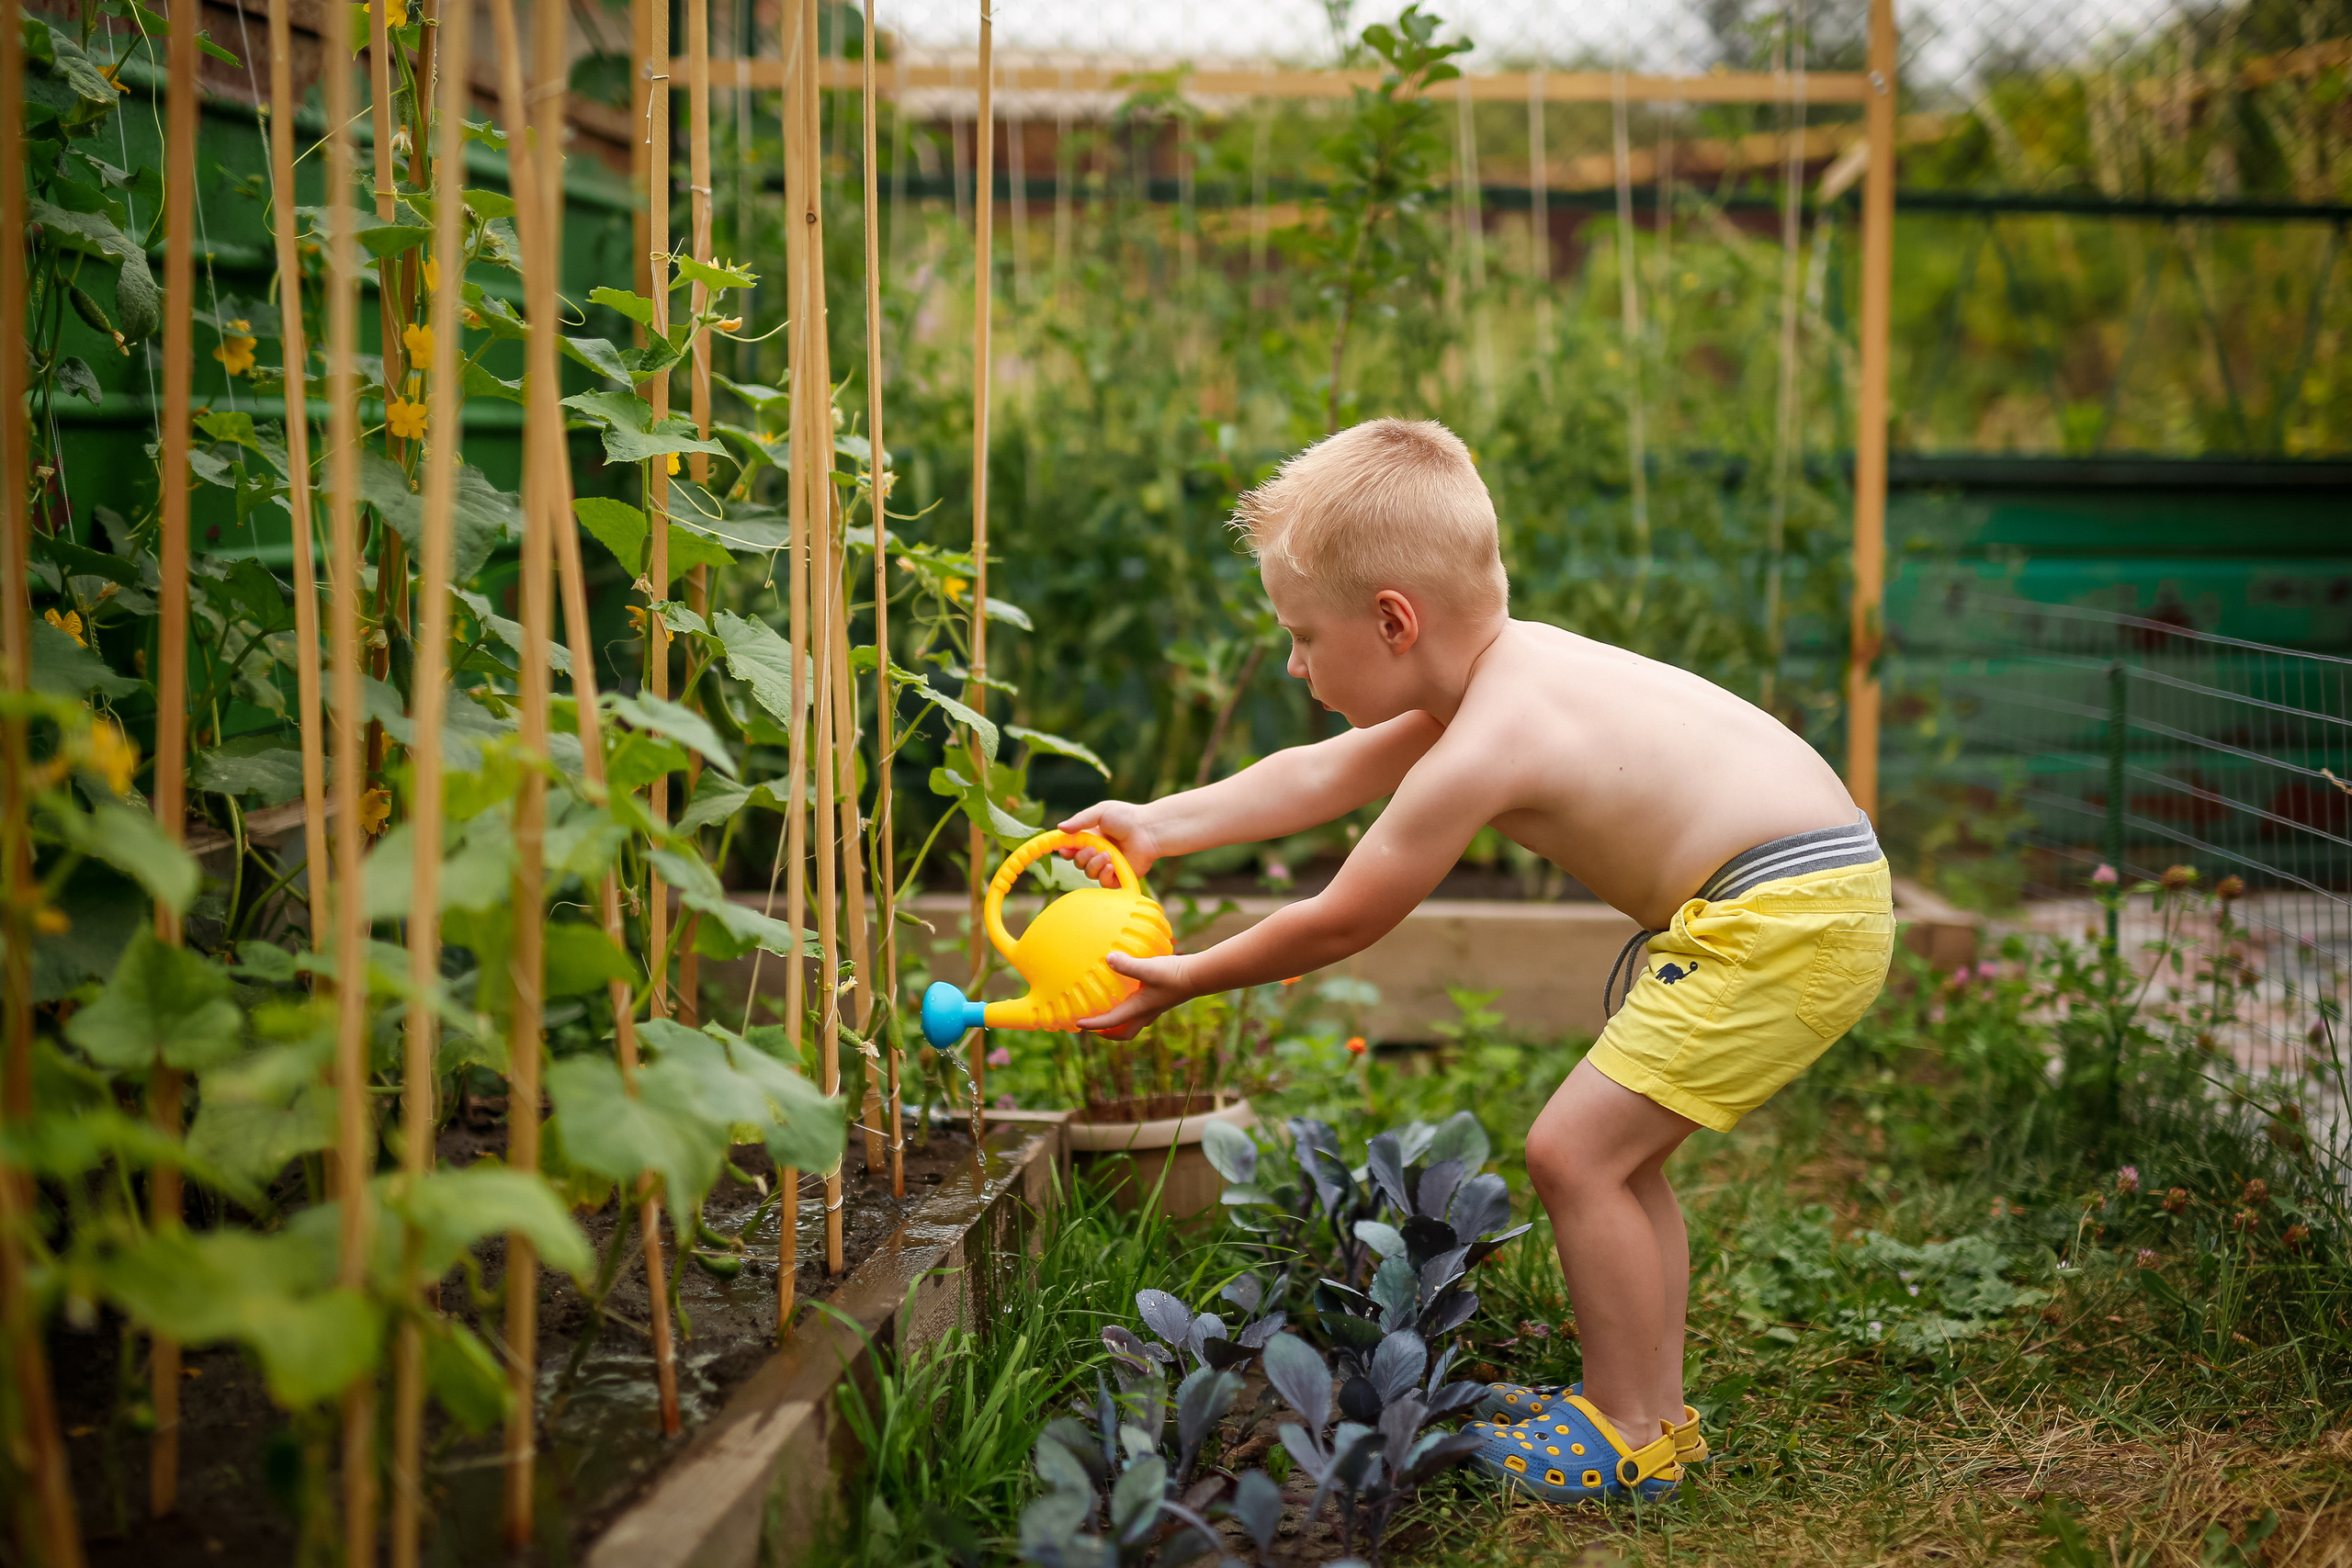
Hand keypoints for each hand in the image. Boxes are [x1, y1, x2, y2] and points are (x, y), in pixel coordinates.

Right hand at [1056, 800, 1160, 887]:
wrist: (1149, 830)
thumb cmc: (1127, 818)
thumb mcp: (1101, 812)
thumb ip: (1080, 820)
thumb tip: (1059, 828)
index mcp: (1090, 837)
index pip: (1071, 847)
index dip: (1065, 849)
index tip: (1063, 848)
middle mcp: (1097, 852)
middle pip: (1077, 862)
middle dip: (1081, 856)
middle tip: (1092, 848)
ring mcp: (1107, 865)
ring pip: (1088, 872)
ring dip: (1094, 864)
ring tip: (1108, 855)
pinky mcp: (1118, 876)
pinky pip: (1103, 882)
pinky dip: (1104, 874)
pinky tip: (1111, 865)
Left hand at [1075, 950, 1193, 1038]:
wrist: (1199, 976)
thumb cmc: (1174, 974)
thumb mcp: (1148, 968)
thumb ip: (1128, 964)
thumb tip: (1108, 958)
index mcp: (1139, 1008)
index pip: (1111, 1022)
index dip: (1093, 1025)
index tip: (1078, 1024)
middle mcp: (1146, 1012)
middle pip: (1124, 1033)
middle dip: (1108, 1034)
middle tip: (1095, 1029)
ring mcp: (1155, 1008)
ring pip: (1134, 1024)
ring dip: (1120, 1025)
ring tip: (1110, 1015)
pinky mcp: (1161, 1000)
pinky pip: (1142, 1012)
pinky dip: (1132, 1011)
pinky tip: (1131, 996)